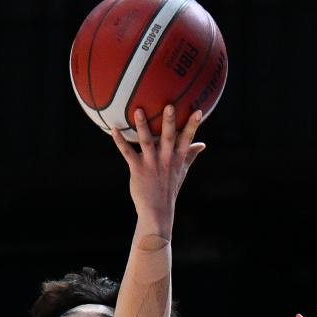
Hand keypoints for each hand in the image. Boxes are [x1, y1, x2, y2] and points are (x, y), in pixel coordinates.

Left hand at [111, 106, 204, 232]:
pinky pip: (127, 152)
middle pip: (168, 137)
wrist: (157, 211)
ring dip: (142, 126)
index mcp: (177, 159)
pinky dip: (119, 141)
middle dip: (169, 122)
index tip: (199, 111)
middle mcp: (165, 159)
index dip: (193, 125)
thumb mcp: (182, 171)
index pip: (187, 139)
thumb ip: (191, 155)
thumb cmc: (169, 188)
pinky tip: (114, 129)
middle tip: (169, 106)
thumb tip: (202, 144)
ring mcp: (151, 164)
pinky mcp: (137, 169)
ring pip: (146, 142)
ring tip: (138, 111)